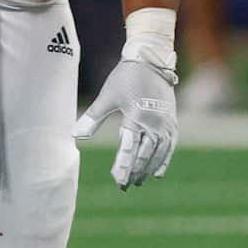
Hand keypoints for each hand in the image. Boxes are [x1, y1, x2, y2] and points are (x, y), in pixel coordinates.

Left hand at [75, 24, 178, 188]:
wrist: (150, 61)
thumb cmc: (125, 78)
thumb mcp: (107, 97)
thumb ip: (92, 118)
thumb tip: (75, 136)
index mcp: (136, 118)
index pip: (129, 149)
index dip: (124, 166)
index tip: (118, 180)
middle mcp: (154, 123)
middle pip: (144, 154)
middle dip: (134, 171)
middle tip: (125, 185)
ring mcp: (165, 124)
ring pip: (158, 153)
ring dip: (148, 169)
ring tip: (138, 181)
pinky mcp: (172, 123)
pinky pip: (170, 147)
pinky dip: (164, 160)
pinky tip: (157, 172)